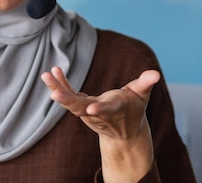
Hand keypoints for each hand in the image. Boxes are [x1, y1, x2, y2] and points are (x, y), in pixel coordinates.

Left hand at [41, 67, 159, 181]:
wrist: (123, 131)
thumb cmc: (133, 109)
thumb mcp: (141, 96)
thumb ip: (145, 84)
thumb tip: (155, 74)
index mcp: (116, 109)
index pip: (107, 110)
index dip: (100, 109)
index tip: (90, 109)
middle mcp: (99, 113)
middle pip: (80, 108)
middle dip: (67, 100)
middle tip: (54, 94)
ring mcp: (87, 111)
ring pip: (70, 103)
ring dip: (57, 89)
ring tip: (46, 75)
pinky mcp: (81, 106)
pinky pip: (69, 95)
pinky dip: (61, 83)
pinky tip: (54, 71)